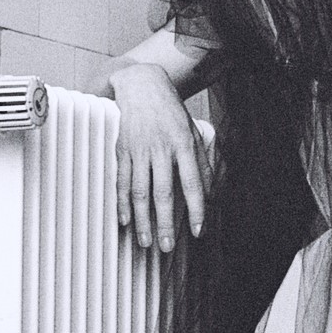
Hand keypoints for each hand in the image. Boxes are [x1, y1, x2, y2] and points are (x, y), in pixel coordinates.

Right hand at [109, 62, 211, 249]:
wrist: (142, 85)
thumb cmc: (171, 113)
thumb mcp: (193, 132)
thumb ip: (202, 162)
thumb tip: (209, 193)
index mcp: (183, 145)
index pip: (192, 183)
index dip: (196, 209)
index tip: (198, 231)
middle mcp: (161, 149)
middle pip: (163, 193)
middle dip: (165, 223)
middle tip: (167, 247)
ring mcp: (139, 151)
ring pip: (140, 191)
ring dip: (142, 220)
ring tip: (145, 241)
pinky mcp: (122, 150)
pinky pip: (122, 182)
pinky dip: (123, 203)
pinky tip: (125, 221)